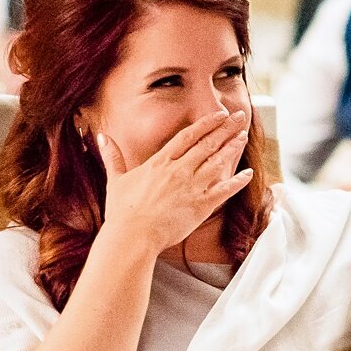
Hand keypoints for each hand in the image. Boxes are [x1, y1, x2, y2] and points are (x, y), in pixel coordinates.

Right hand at [97, 110, 253, 253]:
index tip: (220, 114)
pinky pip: (224, 190)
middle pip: (207, 144)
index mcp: (160, 162)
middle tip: (240, 117)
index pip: (188, 136)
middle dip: (226, 129)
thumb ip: (113, 157)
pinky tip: (248, 174)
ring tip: (243, 137)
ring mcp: (191, 187)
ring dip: (232, 148)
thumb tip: (101, 137)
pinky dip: (237, 182)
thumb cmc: (122, 212)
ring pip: (217, 162)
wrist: (133, 236)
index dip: (206, 123)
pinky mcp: (201, 206)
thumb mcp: (116, 180)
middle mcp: (179, 170)